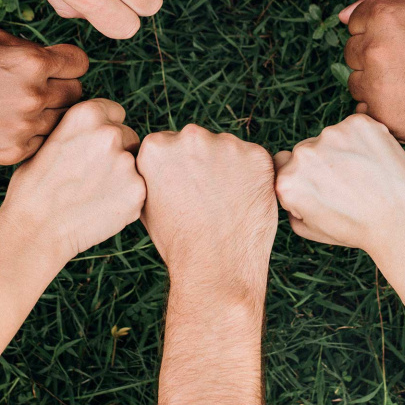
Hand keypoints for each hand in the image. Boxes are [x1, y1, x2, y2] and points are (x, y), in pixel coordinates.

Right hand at [0, 29, 86, 163]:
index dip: (69, 64)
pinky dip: (33, 134)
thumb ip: (32, 48)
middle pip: (77, 93)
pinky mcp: (15, 152)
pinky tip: (11, 125)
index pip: (81, 63)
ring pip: (62, 120)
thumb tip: (58, 59)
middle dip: (63, 88)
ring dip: (49, 113)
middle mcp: (35, 94)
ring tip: (21, 108)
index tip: (59, 67)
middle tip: (41, 89)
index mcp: (32, 61)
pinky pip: (43, 141)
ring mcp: (26, 126)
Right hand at [0, 98, 143, 260]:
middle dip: (117, 153)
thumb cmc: (34, 188)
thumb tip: (98, 127)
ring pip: (136, 164)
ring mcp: (127, 162)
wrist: (34, 230)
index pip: (115, 113)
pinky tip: (102, 208)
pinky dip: (127, 198)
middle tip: (91, 177)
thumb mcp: (49, 141)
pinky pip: (139, 189)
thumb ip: (80, 130)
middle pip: (129, 137)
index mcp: (86, 114)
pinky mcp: (138, 191)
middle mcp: (110, 133)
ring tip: (94, 194)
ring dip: (123, 176)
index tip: (92, 149)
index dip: (105, 130)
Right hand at [137, 125, 276, 295]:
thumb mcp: (147, 203)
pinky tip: (245, 202)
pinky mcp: (257, 155)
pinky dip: (254, 177)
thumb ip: (153, 172)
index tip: (185, 189)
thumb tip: (161, 160)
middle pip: (199, 141)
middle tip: (207, 198)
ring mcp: (226, 144)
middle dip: (203, 162)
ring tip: (226, 204)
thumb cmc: (178, 242)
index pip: (170, 144)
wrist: (215, 266)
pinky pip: (255, 160)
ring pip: (228, 149)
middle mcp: (190, 137)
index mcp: (156, 146)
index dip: (180, 168)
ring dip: (229, 167)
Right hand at [274, 114, 404, 255]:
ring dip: (343, 150)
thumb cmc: (357, 230)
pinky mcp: (358, 123)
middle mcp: (303, 153)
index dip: (303, 178)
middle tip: (349, 186)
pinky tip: (376, 162)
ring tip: (365, 176)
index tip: (323, 189)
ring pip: (331, 138)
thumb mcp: (311, 229)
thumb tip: (288, 188)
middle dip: (323, 164)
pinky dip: (364, 140)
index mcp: (287, 180)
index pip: (283, 164)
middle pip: (307, 150)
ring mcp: (331, 134)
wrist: (401, 223)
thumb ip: (290, 207)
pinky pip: (355, 127)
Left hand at [340, 0, 404, 145]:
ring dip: (375, 83)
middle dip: (375, 56)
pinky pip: (364, 110)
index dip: (380, 31)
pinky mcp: (382, 117)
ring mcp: (376, 85)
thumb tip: (344, 15)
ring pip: (356, 81)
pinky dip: (382, 109)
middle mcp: (374, 48)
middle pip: (352, 51)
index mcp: (383, 15)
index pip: (355, 21)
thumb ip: (387, 2)